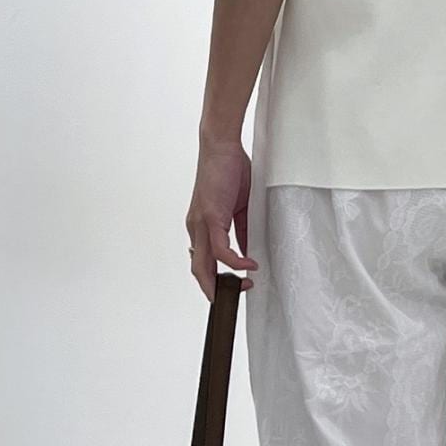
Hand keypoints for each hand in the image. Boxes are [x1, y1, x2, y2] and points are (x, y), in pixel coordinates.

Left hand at [186, 135, 258, 300]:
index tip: (234, 287)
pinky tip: (250, 265)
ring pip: (204, 264)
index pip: (203, 261)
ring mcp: (200, 224)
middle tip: (234, 299)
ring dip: (223, 281)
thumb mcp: (240, 207)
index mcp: (201, 226)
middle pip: (199, 270)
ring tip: (244, 286)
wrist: (220, 146)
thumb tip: (248, 251)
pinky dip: (235, 261)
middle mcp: (195, 228)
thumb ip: (241, 230)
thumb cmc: (230, 171)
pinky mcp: (210, 217)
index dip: (214, 279)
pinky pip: (220, 249)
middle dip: (215, 289)